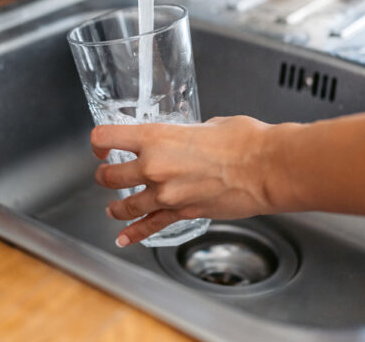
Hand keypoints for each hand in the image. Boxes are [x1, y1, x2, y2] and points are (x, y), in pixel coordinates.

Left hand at [91, 116, 297, 246]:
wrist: (266, 168)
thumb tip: (188, 137)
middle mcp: (154, 167)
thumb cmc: (244, 141)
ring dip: (116, 206)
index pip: (106, 137)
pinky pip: (151, 225)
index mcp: (156, 137)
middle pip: (109, 175)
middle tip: (107, 173)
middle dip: (105, 174)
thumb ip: (187, 133)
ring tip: (113, 207)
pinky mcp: (182, 213)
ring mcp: (166, 194)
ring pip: (125, 205)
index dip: (98, 141)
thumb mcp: (207, 125)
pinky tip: (124, 238)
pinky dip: (134, 234)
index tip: (100, 144)